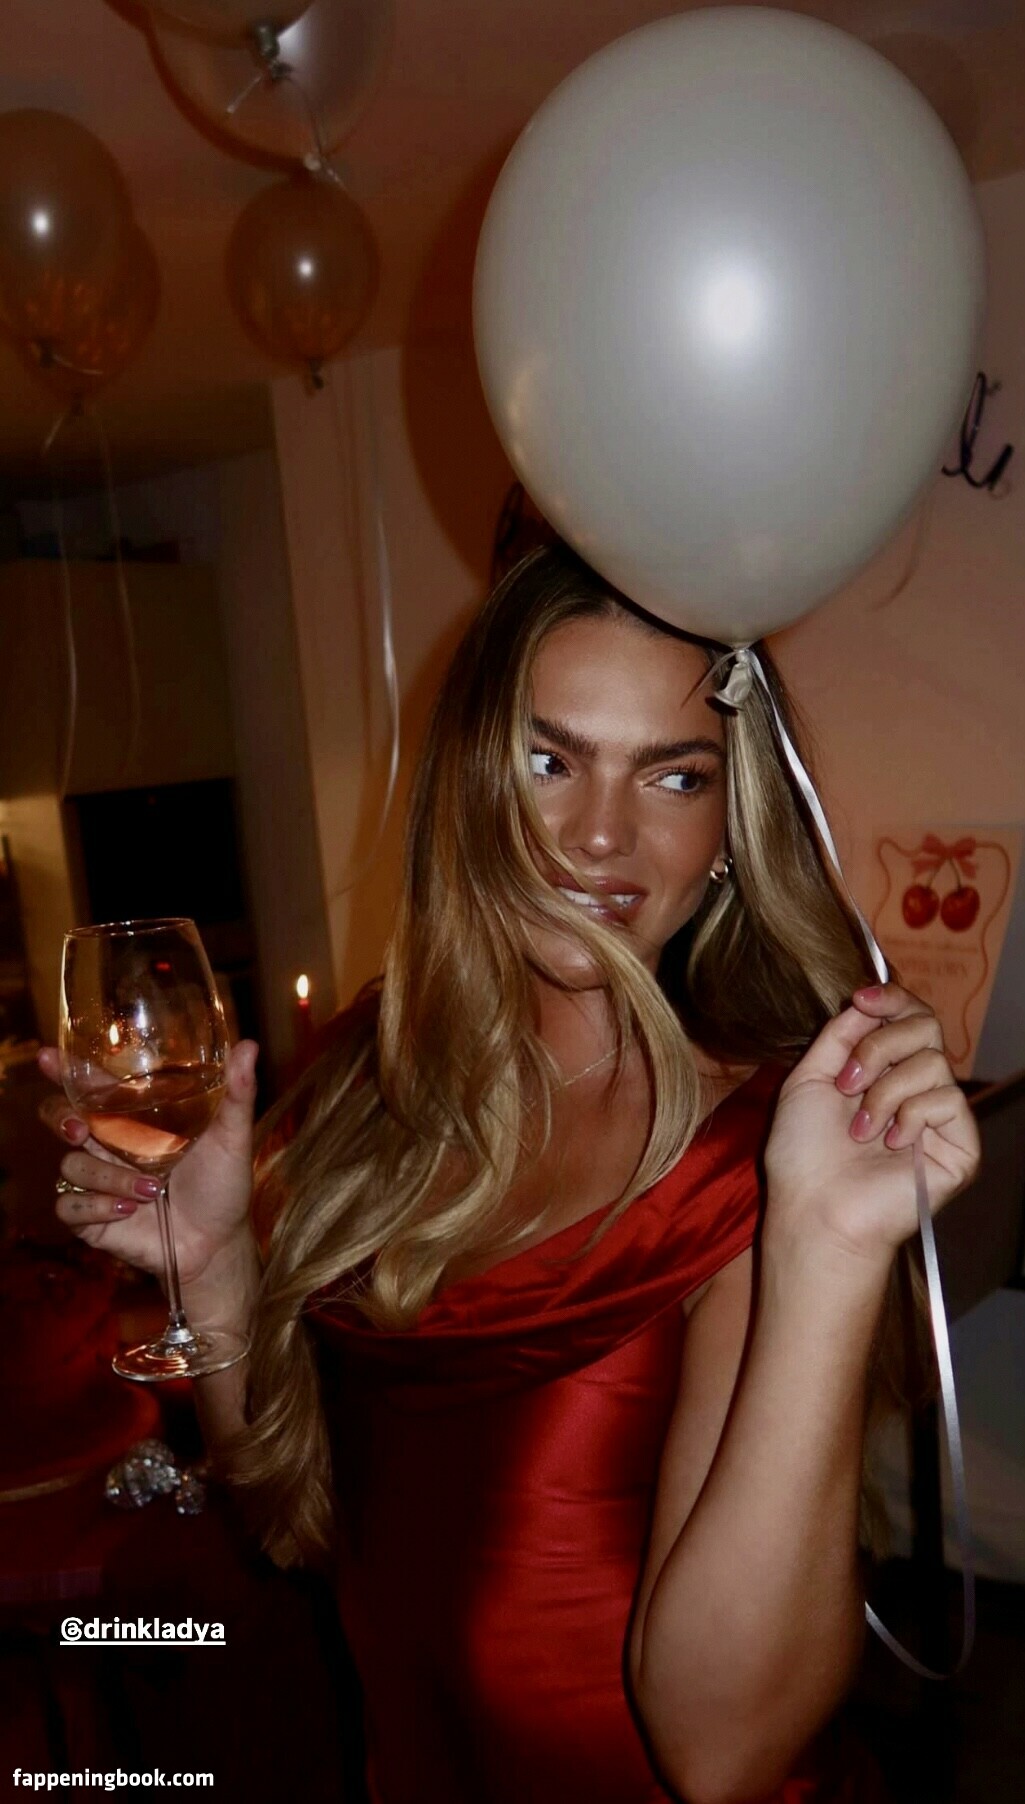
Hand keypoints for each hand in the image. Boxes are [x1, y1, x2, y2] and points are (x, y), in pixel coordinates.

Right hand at [38, 1039, 258, 1290]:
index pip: (90, 1088)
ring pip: (72, 1166)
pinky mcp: (92, 1219)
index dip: (62, 1071)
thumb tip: (249, 1045)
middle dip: (60, 1118)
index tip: (46, 1056)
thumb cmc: (223, 1186)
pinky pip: (69, 1206)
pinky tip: (128, 1210)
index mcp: (134, 1120)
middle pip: (60, 1117)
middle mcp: (109, 1145)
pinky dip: (96, 1207)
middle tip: (80, 1128)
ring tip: (152, 1190)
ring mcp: (98, 1182)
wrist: (218, 1243)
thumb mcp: (233, 1137)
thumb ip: (237, 1093)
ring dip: (110, 1178)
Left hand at [763, 983, 979, 1268]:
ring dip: (884, 1092)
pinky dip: (910, 1116)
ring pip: (933, 1061)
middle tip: (847, 1082)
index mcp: (882, 1070)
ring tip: (859, 1130)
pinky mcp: (960, 1147)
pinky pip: (947, 1100)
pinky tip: (889, 1144)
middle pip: (926, 1025)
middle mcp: (915, 1088)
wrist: (813, 1206)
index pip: (907, 1016)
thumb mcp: (809, 1079)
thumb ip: (840, 1036)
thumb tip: (866, 999)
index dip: (892, 998)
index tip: (862, 998)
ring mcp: (940, 1117)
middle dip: (880, 1045)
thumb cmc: (803, 1154)